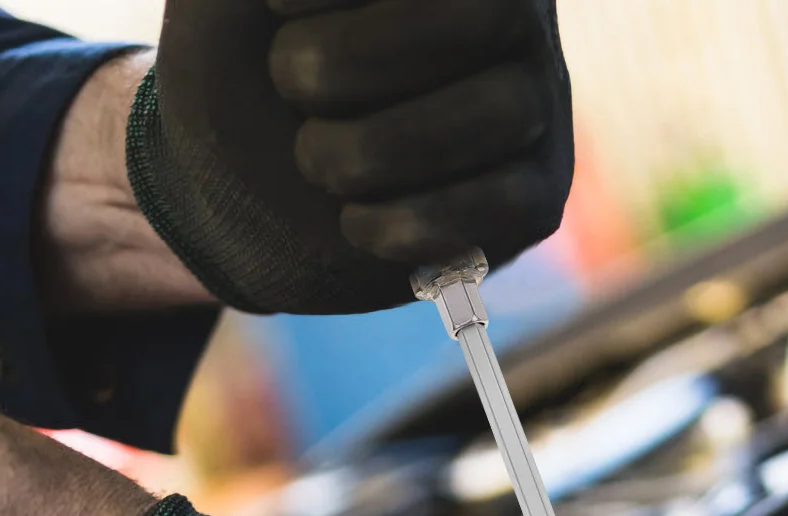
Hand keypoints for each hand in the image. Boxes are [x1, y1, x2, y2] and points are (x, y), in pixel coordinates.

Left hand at [128, 0, 572, 313]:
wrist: (252, 185)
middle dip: (365, 58)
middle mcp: (517, 13)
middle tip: (292, 84)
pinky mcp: (539, 195)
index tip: (275, 6)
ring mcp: (541, 105)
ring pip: (509, 108)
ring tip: (316, 160)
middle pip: (497, 13)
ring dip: (385, 144)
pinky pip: (509, 202)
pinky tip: (354, 222)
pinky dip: (417, 220)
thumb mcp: (246, 5)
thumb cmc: (250, 69)